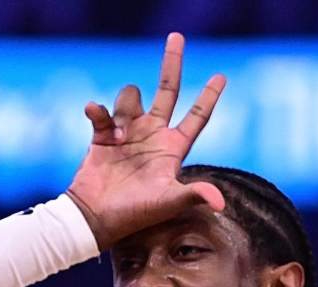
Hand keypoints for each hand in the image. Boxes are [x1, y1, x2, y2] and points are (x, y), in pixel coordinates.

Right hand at [66, 32, 226, 249]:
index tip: (221, 76)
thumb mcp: (168, 202)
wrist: (95, 219)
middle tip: (176, 36)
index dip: (209, 96)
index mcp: (172, 148)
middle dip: (172, 64)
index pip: (197, 117)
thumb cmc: (135, 214)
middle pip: (166, 91)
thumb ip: (194, 195)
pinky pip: (101, 112)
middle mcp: (153, 135)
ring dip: (125, 107)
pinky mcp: (103, 136)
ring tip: (118, 138)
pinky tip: (96, 117)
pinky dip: (98, 111)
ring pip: (131, 97)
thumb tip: (221, 202)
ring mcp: (128, 133)